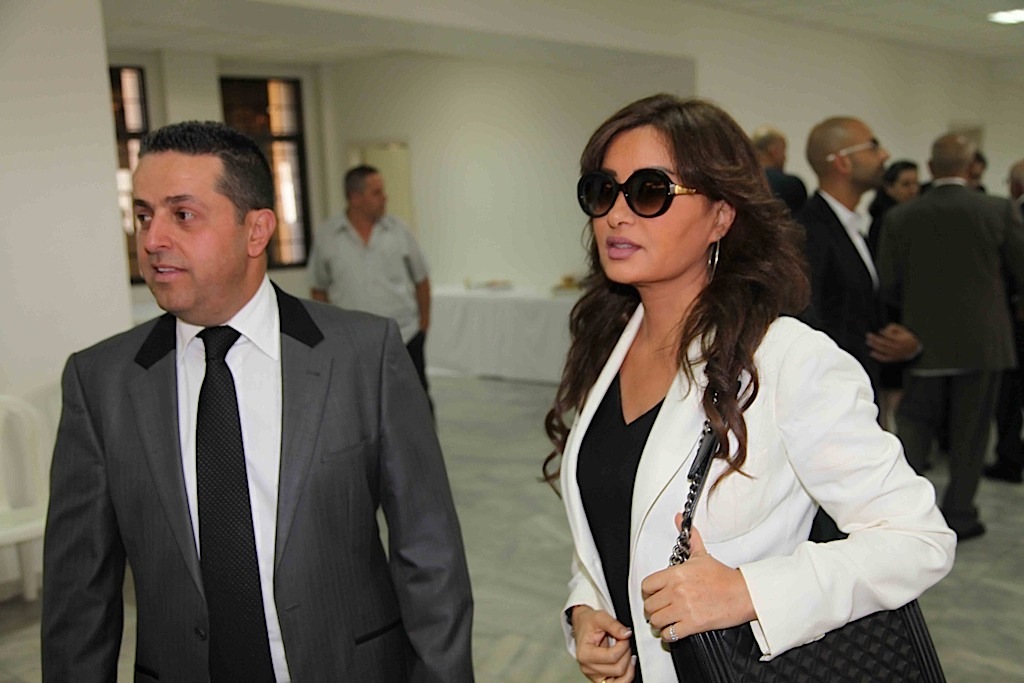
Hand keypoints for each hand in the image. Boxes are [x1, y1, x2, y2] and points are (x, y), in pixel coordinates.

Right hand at [570, 605, 636, 681]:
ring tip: (627, 654)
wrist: (583, 626)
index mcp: (585, 654)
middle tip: (625, 642)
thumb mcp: (600, 617)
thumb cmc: (589, 623)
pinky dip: (627, 676)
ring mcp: (594, 675)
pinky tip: (628, 664)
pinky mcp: (601, 679)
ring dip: (628, 666)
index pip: (612, 657)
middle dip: (626, 654)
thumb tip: (627, 634)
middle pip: (618, 669)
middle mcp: (588, 668)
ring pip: (620, 680)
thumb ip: (614, 625)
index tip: (625, 636)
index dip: (623, 646)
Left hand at [641, 522, 755, 642]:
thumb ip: (689, 538)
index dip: (647, 592)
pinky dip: (669, 635)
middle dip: (652, 609)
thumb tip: (678, 518)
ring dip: (658, 623)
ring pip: (656, 620)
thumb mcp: (702, 555)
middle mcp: (677, 591)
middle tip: (658, 609)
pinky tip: (673, 630)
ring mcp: (683, 608)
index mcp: (676, 574)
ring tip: (663, 621)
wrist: (743, 594)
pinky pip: (670, 634)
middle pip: (649, 605)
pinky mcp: (692, 624)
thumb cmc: (724, 577)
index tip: (652, 594)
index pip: (647, 585)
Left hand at [866, 323, 920, 362]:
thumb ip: (892, 327)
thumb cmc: (905, 337)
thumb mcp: (901, 329)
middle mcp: (898, 348)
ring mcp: (895, 354)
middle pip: (885, 343)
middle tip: (869, 335)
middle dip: (876, 339)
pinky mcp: (893, 358)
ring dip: (875, 346)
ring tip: (868, 341)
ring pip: (884, 350)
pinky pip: (885, 358)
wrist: (913, 348)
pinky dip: (878, 356)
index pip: (892, 337)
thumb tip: (882, 331)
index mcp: (901, 340)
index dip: (885, 334)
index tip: (880, 331)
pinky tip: (871, 353)